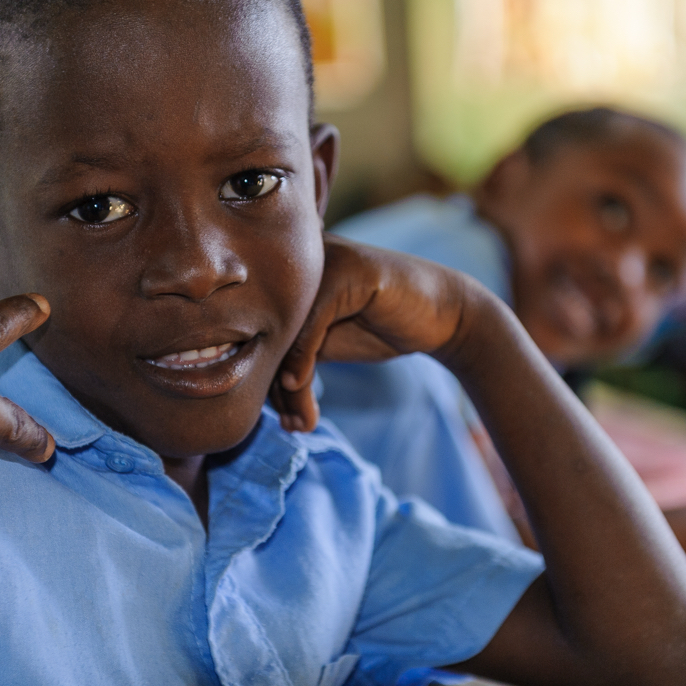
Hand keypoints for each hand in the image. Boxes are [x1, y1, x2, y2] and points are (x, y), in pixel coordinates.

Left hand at [272, 234, 473, 431]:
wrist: (441, 316)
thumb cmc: (377, 327)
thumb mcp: (323, 343)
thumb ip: (288, 353)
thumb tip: (245, 389)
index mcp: (285, 270)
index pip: (259, 329)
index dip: (262, 375)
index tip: (277, 417)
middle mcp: (299, 259)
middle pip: (268, 331)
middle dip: (276, 387)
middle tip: (291, 425)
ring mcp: (323, 260)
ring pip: (287, 332)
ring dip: (290, 387)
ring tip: (300, 422)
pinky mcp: (347, 270)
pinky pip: (310, 323)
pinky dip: (302, 361)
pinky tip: (301, 388)